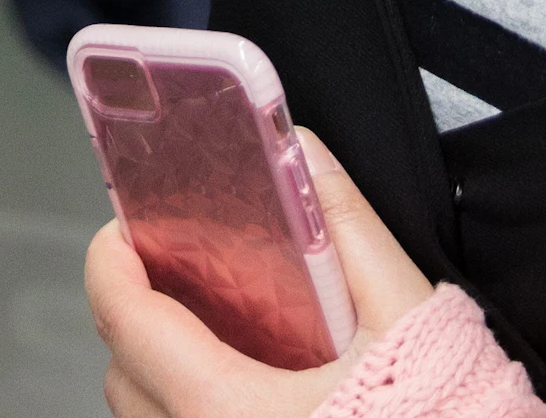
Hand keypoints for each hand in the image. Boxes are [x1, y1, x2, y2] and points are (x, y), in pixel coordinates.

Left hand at [88, 133, 435, 417]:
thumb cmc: (436, 409)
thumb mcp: (398, 311)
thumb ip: (345, 226)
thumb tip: (301, 154)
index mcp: (226, 407)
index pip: (127, 321)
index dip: (110, 263)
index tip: (119, 230)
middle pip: (123, 376)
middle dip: (133, 315)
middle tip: (169, 270)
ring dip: (159, 370)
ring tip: (207, 328)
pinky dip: (186, 407)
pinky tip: (241, 382)